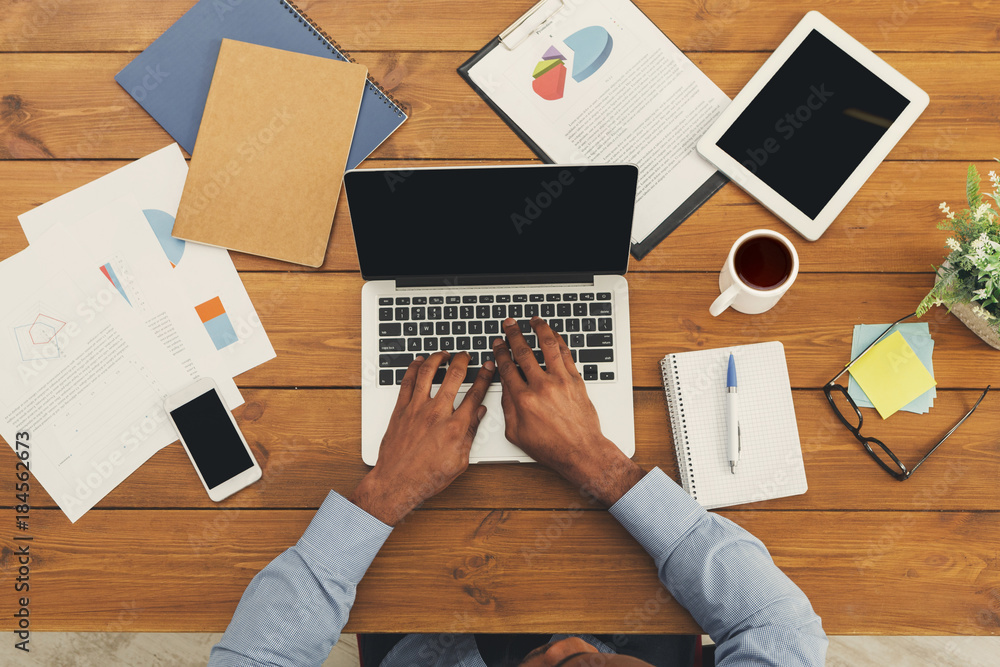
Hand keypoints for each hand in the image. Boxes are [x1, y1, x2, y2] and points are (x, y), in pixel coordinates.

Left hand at [349, 351, 494, 524]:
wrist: (397, 482)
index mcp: (455, 427)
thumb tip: (479, 414)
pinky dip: (413, 368)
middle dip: (462, 360)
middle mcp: (436, 414)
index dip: (484, 376)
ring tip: (443, 353)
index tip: (487, 367)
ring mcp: (416, 409)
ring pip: (427, 373)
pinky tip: (418, 362)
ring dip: (437, 358)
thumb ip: (470, 433)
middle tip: (465, 355)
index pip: (475, 394)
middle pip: (453, 376)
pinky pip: (407, 382)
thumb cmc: (427, 476)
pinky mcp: (400, 410)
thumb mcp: (460, 461)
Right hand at [492, 317, 643, 505]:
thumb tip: (505, 387)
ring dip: (539, 329)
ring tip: (534, 320)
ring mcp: (560, 381)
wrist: (580, 451)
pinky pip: (566, 354)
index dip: (500, 352)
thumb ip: (507, 407)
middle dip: (514, 334)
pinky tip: (554, 335)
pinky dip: (559, 341)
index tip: (497, 343)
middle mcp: (541, 386)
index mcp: (523, 399)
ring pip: (548, 346)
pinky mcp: (576, 381)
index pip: (507, 367)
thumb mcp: (516, 433)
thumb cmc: (550, 446)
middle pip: (523, 352)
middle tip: (509, 324)